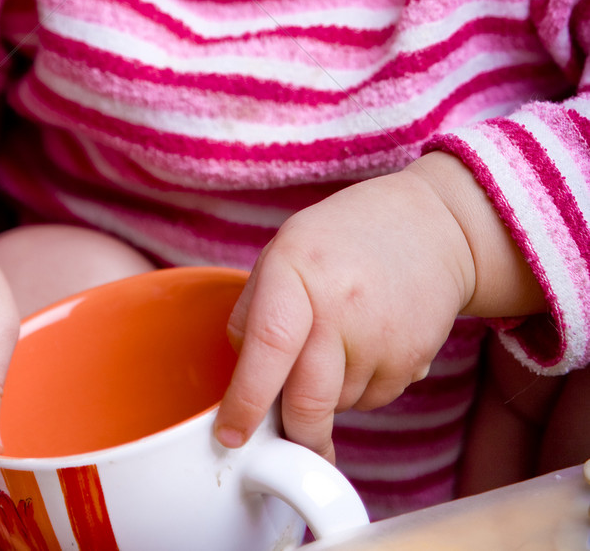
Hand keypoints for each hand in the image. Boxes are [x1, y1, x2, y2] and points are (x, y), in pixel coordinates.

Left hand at [213, 159, 476, 462]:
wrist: (431, 228)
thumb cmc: (345, 238)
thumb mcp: (284, 250)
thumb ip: (253, 309)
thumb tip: (241, 375)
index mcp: (296, 270)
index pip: (268, 346)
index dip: (246, 399)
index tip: (232, 435)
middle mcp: (340, 306)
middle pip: (308, 402)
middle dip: (293, 432)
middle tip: (284, 432)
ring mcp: (381, 338)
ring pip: (338, 407)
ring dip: (328, 397)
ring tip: (340, 339)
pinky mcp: (412, 362)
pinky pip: (371, 401)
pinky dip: (360, 388)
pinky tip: (368, 343)